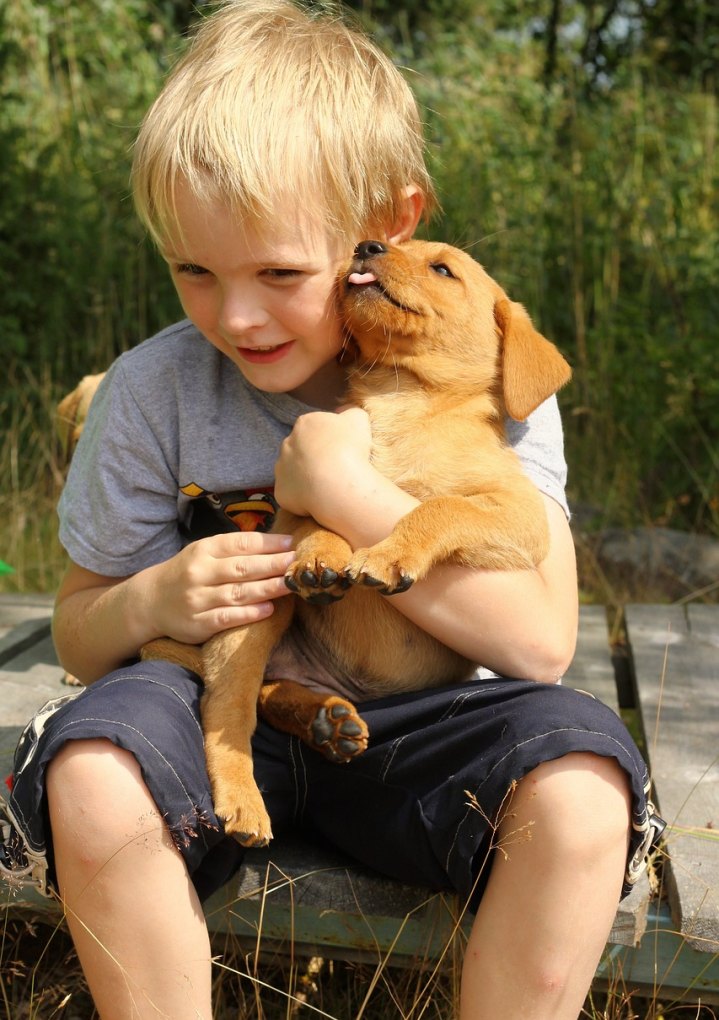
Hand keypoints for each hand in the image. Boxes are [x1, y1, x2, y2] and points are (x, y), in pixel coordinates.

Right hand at [142, 531, 295, 643]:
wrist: (151, 601)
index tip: (291, 543)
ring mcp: (197, 599)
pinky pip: (227, 618)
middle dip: (273, 565)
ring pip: (238, 593)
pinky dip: (249, 614)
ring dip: (267, 589)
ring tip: (290, 585)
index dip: (267, 543)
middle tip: (297, 564)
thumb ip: (234, 549)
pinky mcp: (198, 623)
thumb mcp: (204, 553)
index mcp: (203, 550)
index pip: (240, 544)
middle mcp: (199, 572)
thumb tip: (277, 544)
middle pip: (242, 568)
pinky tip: (269, 609)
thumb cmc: (188, 573)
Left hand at [274, 407, 373, 520]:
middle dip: (313, 456)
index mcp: (304, 424)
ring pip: (292, 471)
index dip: (327, 439)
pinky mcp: (280, 491)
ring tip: (326, 486)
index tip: (340, 450)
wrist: (337, 484)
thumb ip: (351, 410)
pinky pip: (291, 493)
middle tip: (334, 468)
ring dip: (305, 476)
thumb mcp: (359, 419)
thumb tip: (344, 410)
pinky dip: (302, 497)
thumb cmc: (349, 448)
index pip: (313, 428)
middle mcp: (286, 444)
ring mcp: (281, 469)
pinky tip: (318, 499)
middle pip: (300, 449)